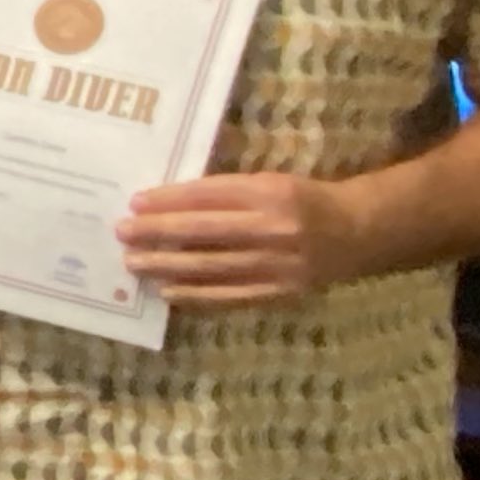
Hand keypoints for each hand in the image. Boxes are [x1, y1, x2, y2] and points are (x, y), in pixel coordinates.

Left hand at [118, 170, 364, 308]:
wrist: (356, 233)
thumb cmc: (303, 201)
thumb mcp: (270, 183)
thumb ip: (227, 192)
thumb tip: (167, 205)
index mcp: (270, 193)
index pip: (209, 195)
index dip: (169, 200)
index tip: (136, 203)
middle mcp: (273, 228)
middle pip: (204, 231)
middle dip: (158, 233)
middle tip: (123, 233)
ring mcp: (277, 264)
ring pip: (211, 266)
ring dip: (167, 266)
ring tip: (134, 264)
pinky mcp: (280, 292)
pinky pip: (229, 296)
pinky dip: (195, 295)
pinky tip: (167, 291)